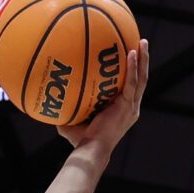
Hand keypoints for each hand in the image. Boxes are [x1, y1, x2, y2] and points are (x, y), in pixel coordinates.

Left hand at [57, 37, 149, 152]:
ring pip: (141, 78)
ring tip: (143, 41)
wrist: (91, 150)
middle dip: (142, 60)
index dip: (132, 72)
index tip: (130, 56)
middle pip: (141, 79)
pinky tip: (132, 53)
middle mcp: (131, 108)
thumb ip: (66, 110)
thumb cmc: (82, 141)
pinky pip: (132, 83)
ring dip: (143, 59)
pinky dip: (133, 67)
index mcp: (123, 110)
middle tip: (142, 42)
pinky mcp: (128, 106)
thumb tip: (50, 102)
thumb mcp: (73, 122)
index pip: (130, 88)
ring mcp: (131, 107)